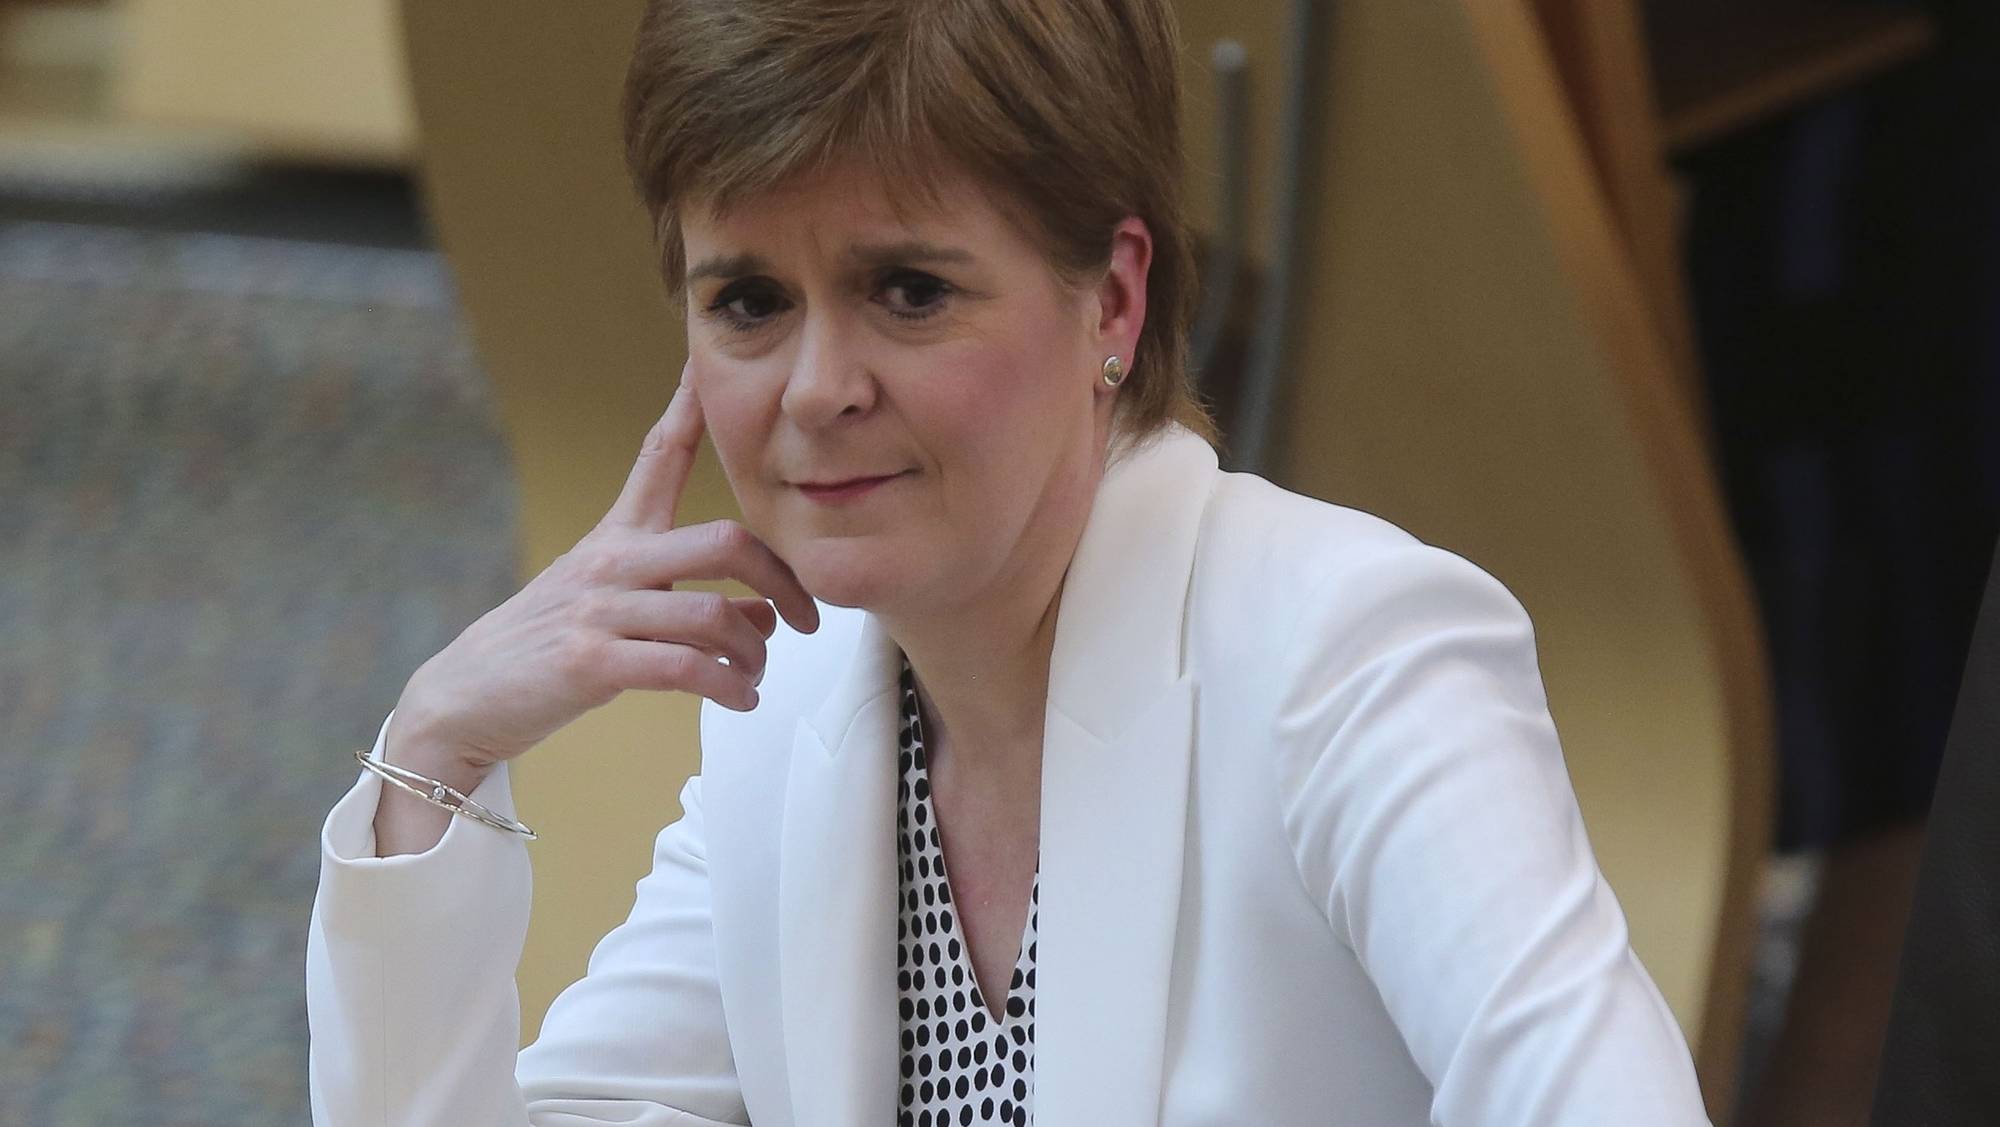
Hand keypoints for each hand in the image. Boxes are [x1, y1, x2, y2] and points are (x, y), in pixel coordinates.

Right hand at [389, 361, 818, 781]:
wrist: (466, 697)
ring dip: (753, 652)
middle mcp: (612, 562)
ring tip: (756, 676)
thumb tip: (765, 614)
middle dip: (782, 579)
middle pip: (724, 542)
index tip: (711, 364)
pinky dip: (727, 688)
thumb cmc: (548, 648)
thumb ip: (689, 602)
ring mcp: (600, 611)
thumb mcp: (617, 609)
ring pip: (714, 616)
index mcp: (617, 537)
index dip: (689, 406)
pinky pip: (685, 669)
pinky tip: (740, 700)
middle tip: (808, 618)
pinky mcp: (592, 662)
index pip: (660, 455)